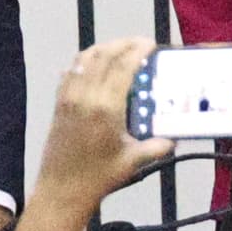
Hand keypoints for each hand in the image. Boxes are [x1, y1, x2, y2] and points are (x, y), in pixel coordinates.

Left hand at [33, 37, 172, 211]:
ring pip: (83, 60)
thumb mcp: (132, 161)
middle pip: (102, 56)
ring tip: (119, 48)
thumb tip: (173, 139)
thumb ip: (155, 147)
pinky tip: (93, 63)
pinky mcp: (58, 102)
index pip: (122, 67)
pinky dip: (82, 62)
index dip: (136, 51)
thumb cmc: (100, 176)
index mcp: (106, 107)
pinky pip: (69, 72)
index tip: (149, 43)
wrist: (62, 188)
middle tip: (139, 42)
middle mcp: (85, 96)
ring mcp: (68, 97)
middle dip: (121, 44)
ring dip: (102, 49)